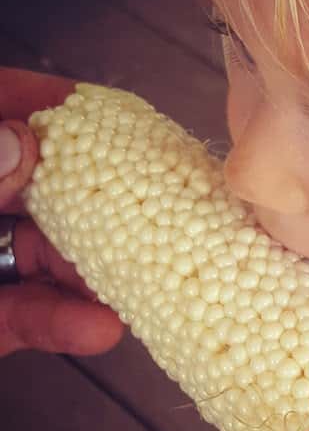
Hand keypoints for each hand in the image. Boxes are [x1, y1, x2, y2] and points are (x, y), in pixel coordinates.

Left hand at [0, 66, 123, 355]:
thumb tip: (24, 142)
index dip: (43, 101)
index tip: (103, 108)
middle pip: (38, 184)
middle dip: (96, 194)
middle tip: (162, 195)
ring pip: (45, 254)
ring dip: (96, 268)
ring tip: (151, 274)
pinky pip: (27, 316)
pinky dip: (63, 323)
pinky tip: (100, 329)